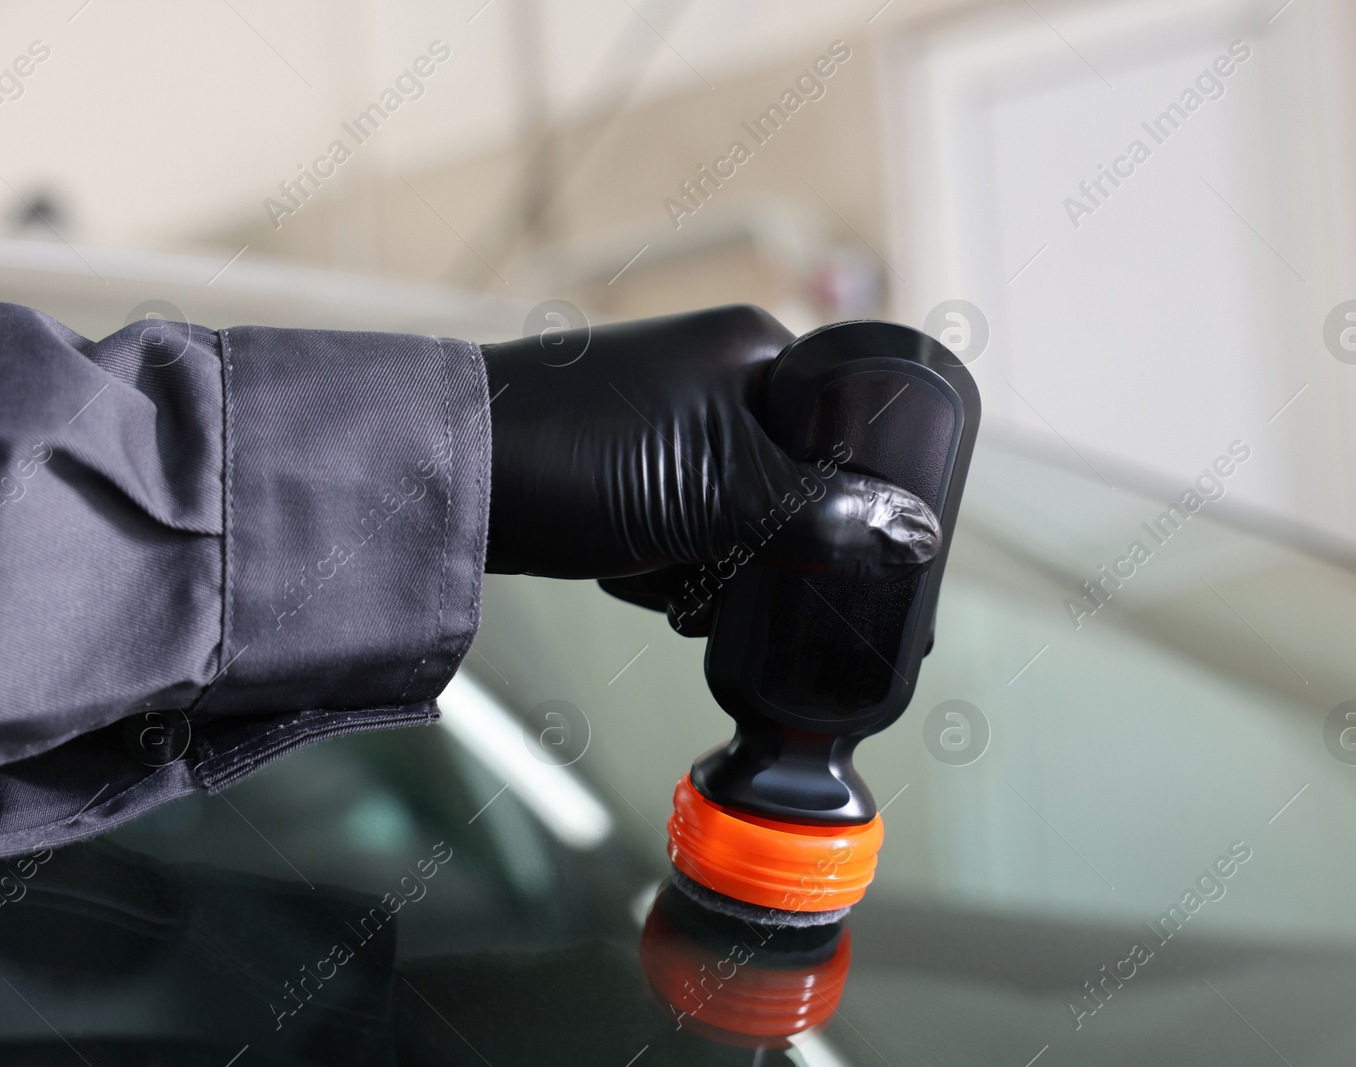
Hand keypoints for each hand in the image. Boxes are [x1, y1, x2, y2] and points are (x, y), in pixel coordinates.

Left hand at [481, 305, 940, 633]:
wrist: (442, 479)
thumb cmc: (575, 452)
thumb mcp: (718, 490)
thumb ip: (819, 512)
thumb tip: (913, 530)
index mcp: (753, 353)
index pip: (848, 424)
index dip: (860, 499)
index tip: (868, 563)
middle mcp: (716, 380)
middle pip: (796, 487)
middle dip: (767, 549)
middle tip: (736, 579)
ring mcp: (668, 429)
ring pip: (740, 524)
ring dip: (709, 569)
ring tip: (665, 576)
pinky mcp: (628, 475)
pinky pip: (685, 536)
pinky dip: (663, 569)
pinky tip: (630, 573)